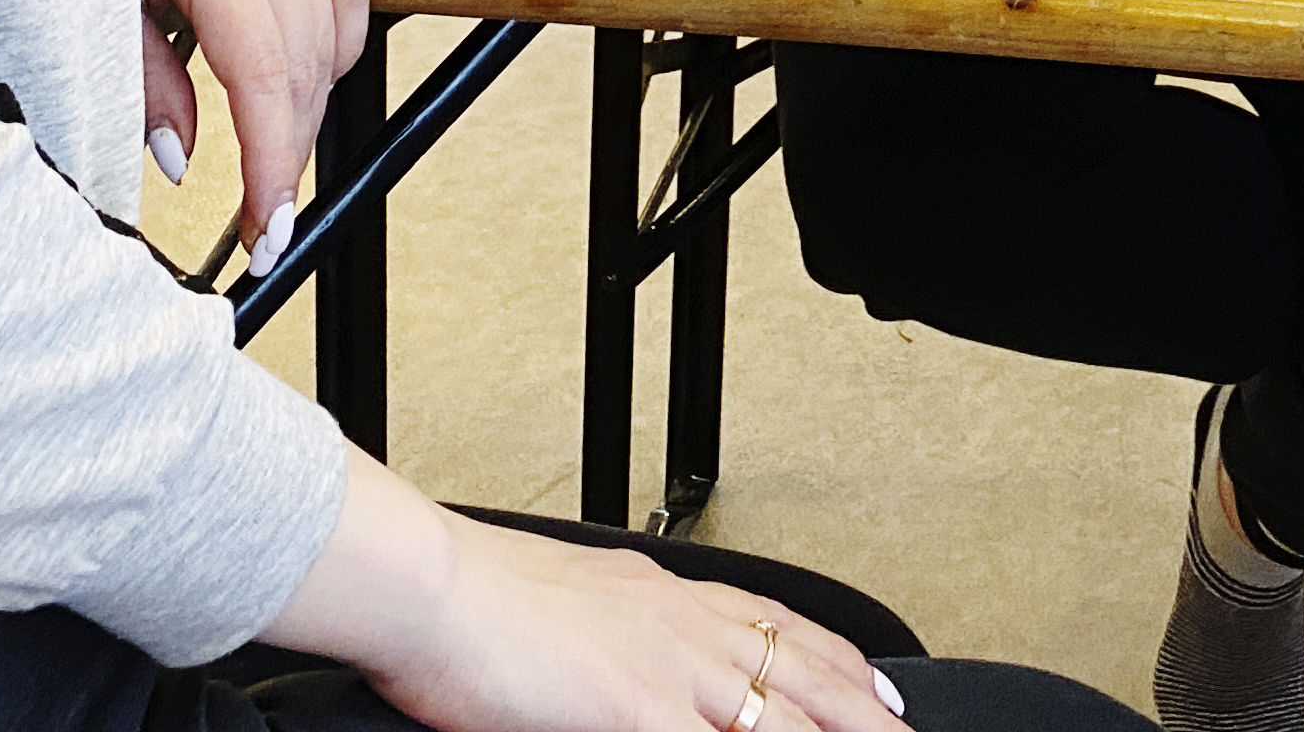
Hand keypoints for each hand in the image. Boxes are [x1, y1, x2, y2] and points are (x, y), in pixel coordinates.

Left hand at [120, 0, 368, 257]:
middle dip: (287, 153)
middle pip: (305, 69)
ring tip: (268, 149)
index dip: (272, 166)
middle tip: (262, 217)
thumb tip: (180, 160)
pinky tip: (299, 75)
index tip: (266, 229)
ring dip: (307, 109)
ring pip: (334, 41)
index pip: (264, 78)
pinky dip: (333, 50)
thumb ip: (142, 79)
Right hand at [276, 462, 908, 731]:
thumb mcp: (569, 601)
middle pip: (802, 672)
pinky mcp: (642, 714)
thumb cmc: (475, 596)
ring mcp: (670, 672)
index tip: (870, 683)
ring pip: (785, 716)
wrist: (434, 588)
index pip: (775, 624)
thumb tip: (617, 657)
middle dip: (862, 711)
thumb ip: (613, 630)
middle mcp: (683, 627)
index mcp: (663, 595)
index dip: (834, 658)